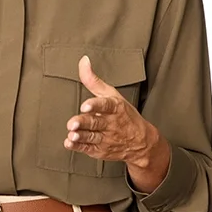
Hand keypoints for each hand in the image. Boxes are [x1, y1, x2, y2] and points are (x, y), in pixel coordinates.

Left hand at [65, 56, 170, 192]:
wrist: (142, 142)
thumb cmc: (123, 114)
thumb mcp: (112, 95)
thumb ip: (94, 80)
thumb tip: (83, 60)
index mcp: (115, 108)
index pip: (106, 105)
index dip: (95, 105)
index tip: (85, 106)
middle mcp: (111, 124)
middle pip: (95, 122)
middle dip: (83, 123)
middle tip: (73, 123)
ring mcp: (106, 138)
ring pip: (91, 137)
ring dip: (80, 136)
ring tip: (72, 134)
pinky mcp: (100, 150)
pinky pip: (88, 149)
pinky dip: (78, 147)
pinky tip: (69, 143)